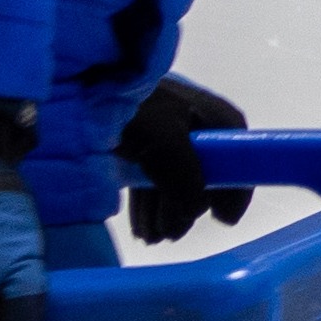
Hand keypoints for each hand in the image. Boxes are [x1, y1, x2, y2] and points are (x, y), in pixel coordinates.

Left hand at [120, 74, 251, 245]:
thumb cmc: (132, 110)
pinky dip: (150, 203)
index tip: (219, 219)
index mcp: (215, 119)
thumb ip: (187, 180)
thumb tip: (194, 211)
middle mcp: (197, 125)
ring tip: (150, 235)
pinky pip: (153, 177)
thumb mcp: (165, 142)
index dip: (232, 191)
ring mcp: (168, 133)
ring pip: (176, 180)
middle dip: (187, 209)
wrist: (80, 85)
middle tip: (169, 235)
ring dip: (166, 213)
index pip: (241, 160)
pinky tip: (142, 225)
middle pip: (205, 176)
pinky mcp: (141, 141)